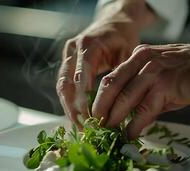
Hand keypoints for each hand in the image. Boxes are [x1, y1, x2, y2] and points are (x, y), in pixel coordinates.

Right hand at [56, 0, 154, 126]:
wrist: (113, 23)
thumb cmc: (123, 37)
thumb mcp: (128, 54)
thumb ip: (122, 76)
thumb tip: (121, 106)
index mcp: (89, 45)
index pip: (81, 77)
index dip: (84, 100)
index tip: (91, 119)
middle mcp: (73, 49)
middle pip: (67, 84)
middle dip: (74, 109)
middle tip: (84, 129)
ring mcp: (67, 55)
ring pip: (62, 87)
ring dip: (69, 109)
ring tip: (80, 128)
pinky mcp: (66, 62)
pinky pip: (64, 85)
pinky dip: (69, 102)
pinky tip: (77, 116)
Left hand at [92, 43, 189, 137]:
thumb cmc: (185, 73)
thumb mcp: (158, 76)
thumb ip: (140, 92)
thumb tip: (125, 116)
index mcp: (136, 57)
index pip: (110, 78)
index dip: (98, 99)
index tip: (93, 116)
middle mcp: (141, 61)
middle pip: (111, 87)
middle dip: (100, 109)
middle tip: (95, 127)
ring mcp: (153, 72)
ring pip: (125, 98)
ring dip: (114, 119)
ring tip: (108, 134)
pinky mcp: (166, 85)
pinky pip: (144, 109)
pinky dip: (134, 125)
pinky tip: (130, 135)